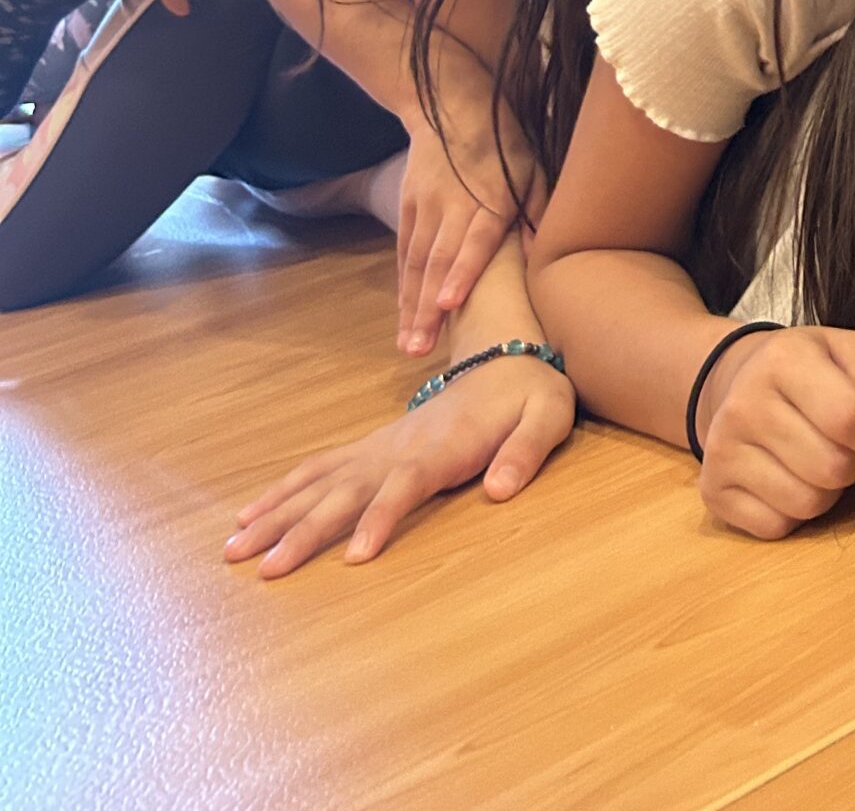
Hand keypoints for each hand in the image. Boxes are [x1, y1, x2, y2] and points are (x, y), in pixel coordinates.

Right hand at [224, 349, 575, 578]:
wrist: (506, 355)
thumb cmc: (530, 394)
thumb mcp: (547, 416)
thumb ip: (526, 452)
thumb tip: (498, 492)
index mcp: (442, 447)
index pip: (403, 487)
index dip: (379, 519)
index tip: (353, 557)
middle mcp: (399, 448)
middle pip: (344, 491)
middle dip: (303, 530)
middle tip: (264, 571)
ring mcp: (379, 447)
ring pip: (319, 481)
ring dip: (277, 513)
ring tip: (233, 548)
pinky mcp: (371, 448)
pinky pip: (318, 468)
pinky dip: (282, 492)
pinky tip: (251, 515)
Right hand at [395, 98, 545, 356]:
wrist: (450, 104)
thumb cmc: (504, 143)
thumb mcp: (532, 167)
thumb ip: (536, 210)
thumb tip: (538, 256)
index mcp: (490, 197)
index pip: (474, 239)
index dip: (462, 272)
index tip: (448, 305)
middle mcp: (452, 204)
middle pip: (438, 261)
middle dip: (427, 308)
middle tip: (420, 349)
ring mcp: (425, 205)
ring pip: (416, 262)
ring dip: (410, 306)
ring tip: (409, 344)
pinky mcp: (408, 206)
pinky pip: (404, 251)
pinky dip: (404, 284)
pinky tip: (404, 314)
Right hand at [695, 325, 854, 540]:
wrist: (739, 378)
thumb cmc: (809, 367)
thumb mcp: (848, 353)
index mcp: (783, 359)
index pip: (850, 418)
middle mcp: (744, 404)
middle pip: (832, 468)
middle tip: (851, 448)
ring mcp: (721, 450)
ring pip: (808, 503)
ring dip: (829, 492)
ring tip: (820, 458)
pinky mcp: (713, 489)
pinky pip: (777, 527)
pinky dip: (796, 514)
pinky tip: (791, 478)